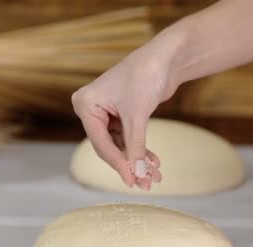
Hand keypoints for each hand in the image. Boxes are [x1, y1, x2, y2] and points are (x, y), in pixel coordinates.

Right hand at [71, 46, 174, 189]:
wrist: (167, 57)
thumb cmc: (146, 75)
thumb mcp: (138, 115)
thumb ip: (136, 146)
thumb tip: (138, 174)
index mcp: (85, 104)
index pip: (99, 142)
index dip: (117, 163)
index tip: (131, 180)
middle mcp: (91, 108)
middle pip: (108, 146)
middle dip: (128, 164)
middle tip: (144, 183)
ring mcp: (105, 112)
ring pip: (119, 145)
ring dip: (136, 160)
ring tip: (153, 176)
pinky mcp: (120, 114)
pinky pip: (127, 138)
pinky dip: (140, 150)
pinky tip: (153, 163)